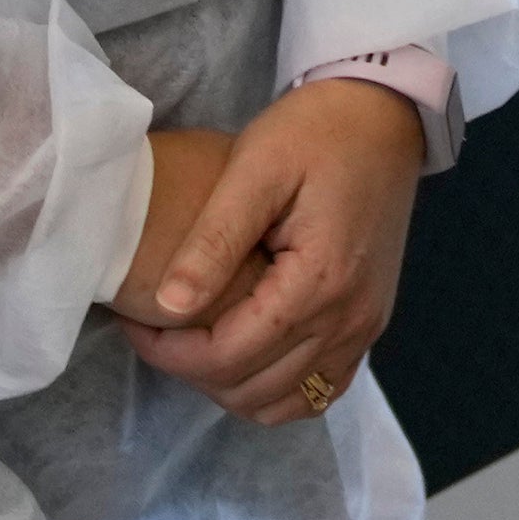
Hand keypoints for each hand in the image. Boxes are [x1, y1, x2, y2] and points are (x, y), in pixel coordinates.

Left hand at [114, 82, 425, 422]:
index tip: (135, 319)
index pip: (228, 356)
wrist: (383, 116)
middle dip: (191, 369)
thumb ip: (213, 240)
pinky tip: (244, 352)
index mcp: (320, 281)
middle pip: (252, 389)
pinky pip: (317, 391)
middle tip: (157, 327)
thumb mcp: (256, 166)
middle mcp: (349, 319)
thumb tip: (168, 306)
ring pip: (282, 403)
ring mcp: (365, 328)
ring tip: (194, 339)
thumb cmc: (315, 131)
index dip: (170, 352)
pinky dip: (273, 389)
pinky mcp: (369, 325)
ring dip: (228, 385)